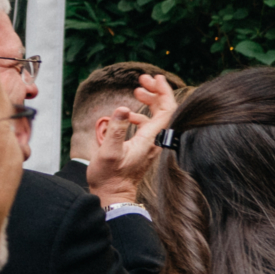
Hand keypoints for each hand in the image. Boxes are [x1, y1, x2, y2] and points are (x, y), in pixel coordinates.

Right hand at [87, 73, 177, 205]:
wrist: (113, 196)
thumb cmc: (109, 177)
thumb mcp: (108, 152)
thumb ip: (115, 129)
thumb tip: (122, 109)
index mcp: (151, 139)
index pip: (166, 109)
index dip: (163, 91)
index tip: (154, 77)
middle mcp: (156, 141)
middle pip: (164, 110)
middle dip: (155, 92)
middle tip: (142, 79)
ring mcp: (152, 145)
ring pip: (156, 117)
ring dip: (149, 102)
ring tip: (136, 91)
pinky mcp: (145, 148)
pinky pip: (148, 126)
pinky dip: (141, 116)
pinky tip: (127, 115)